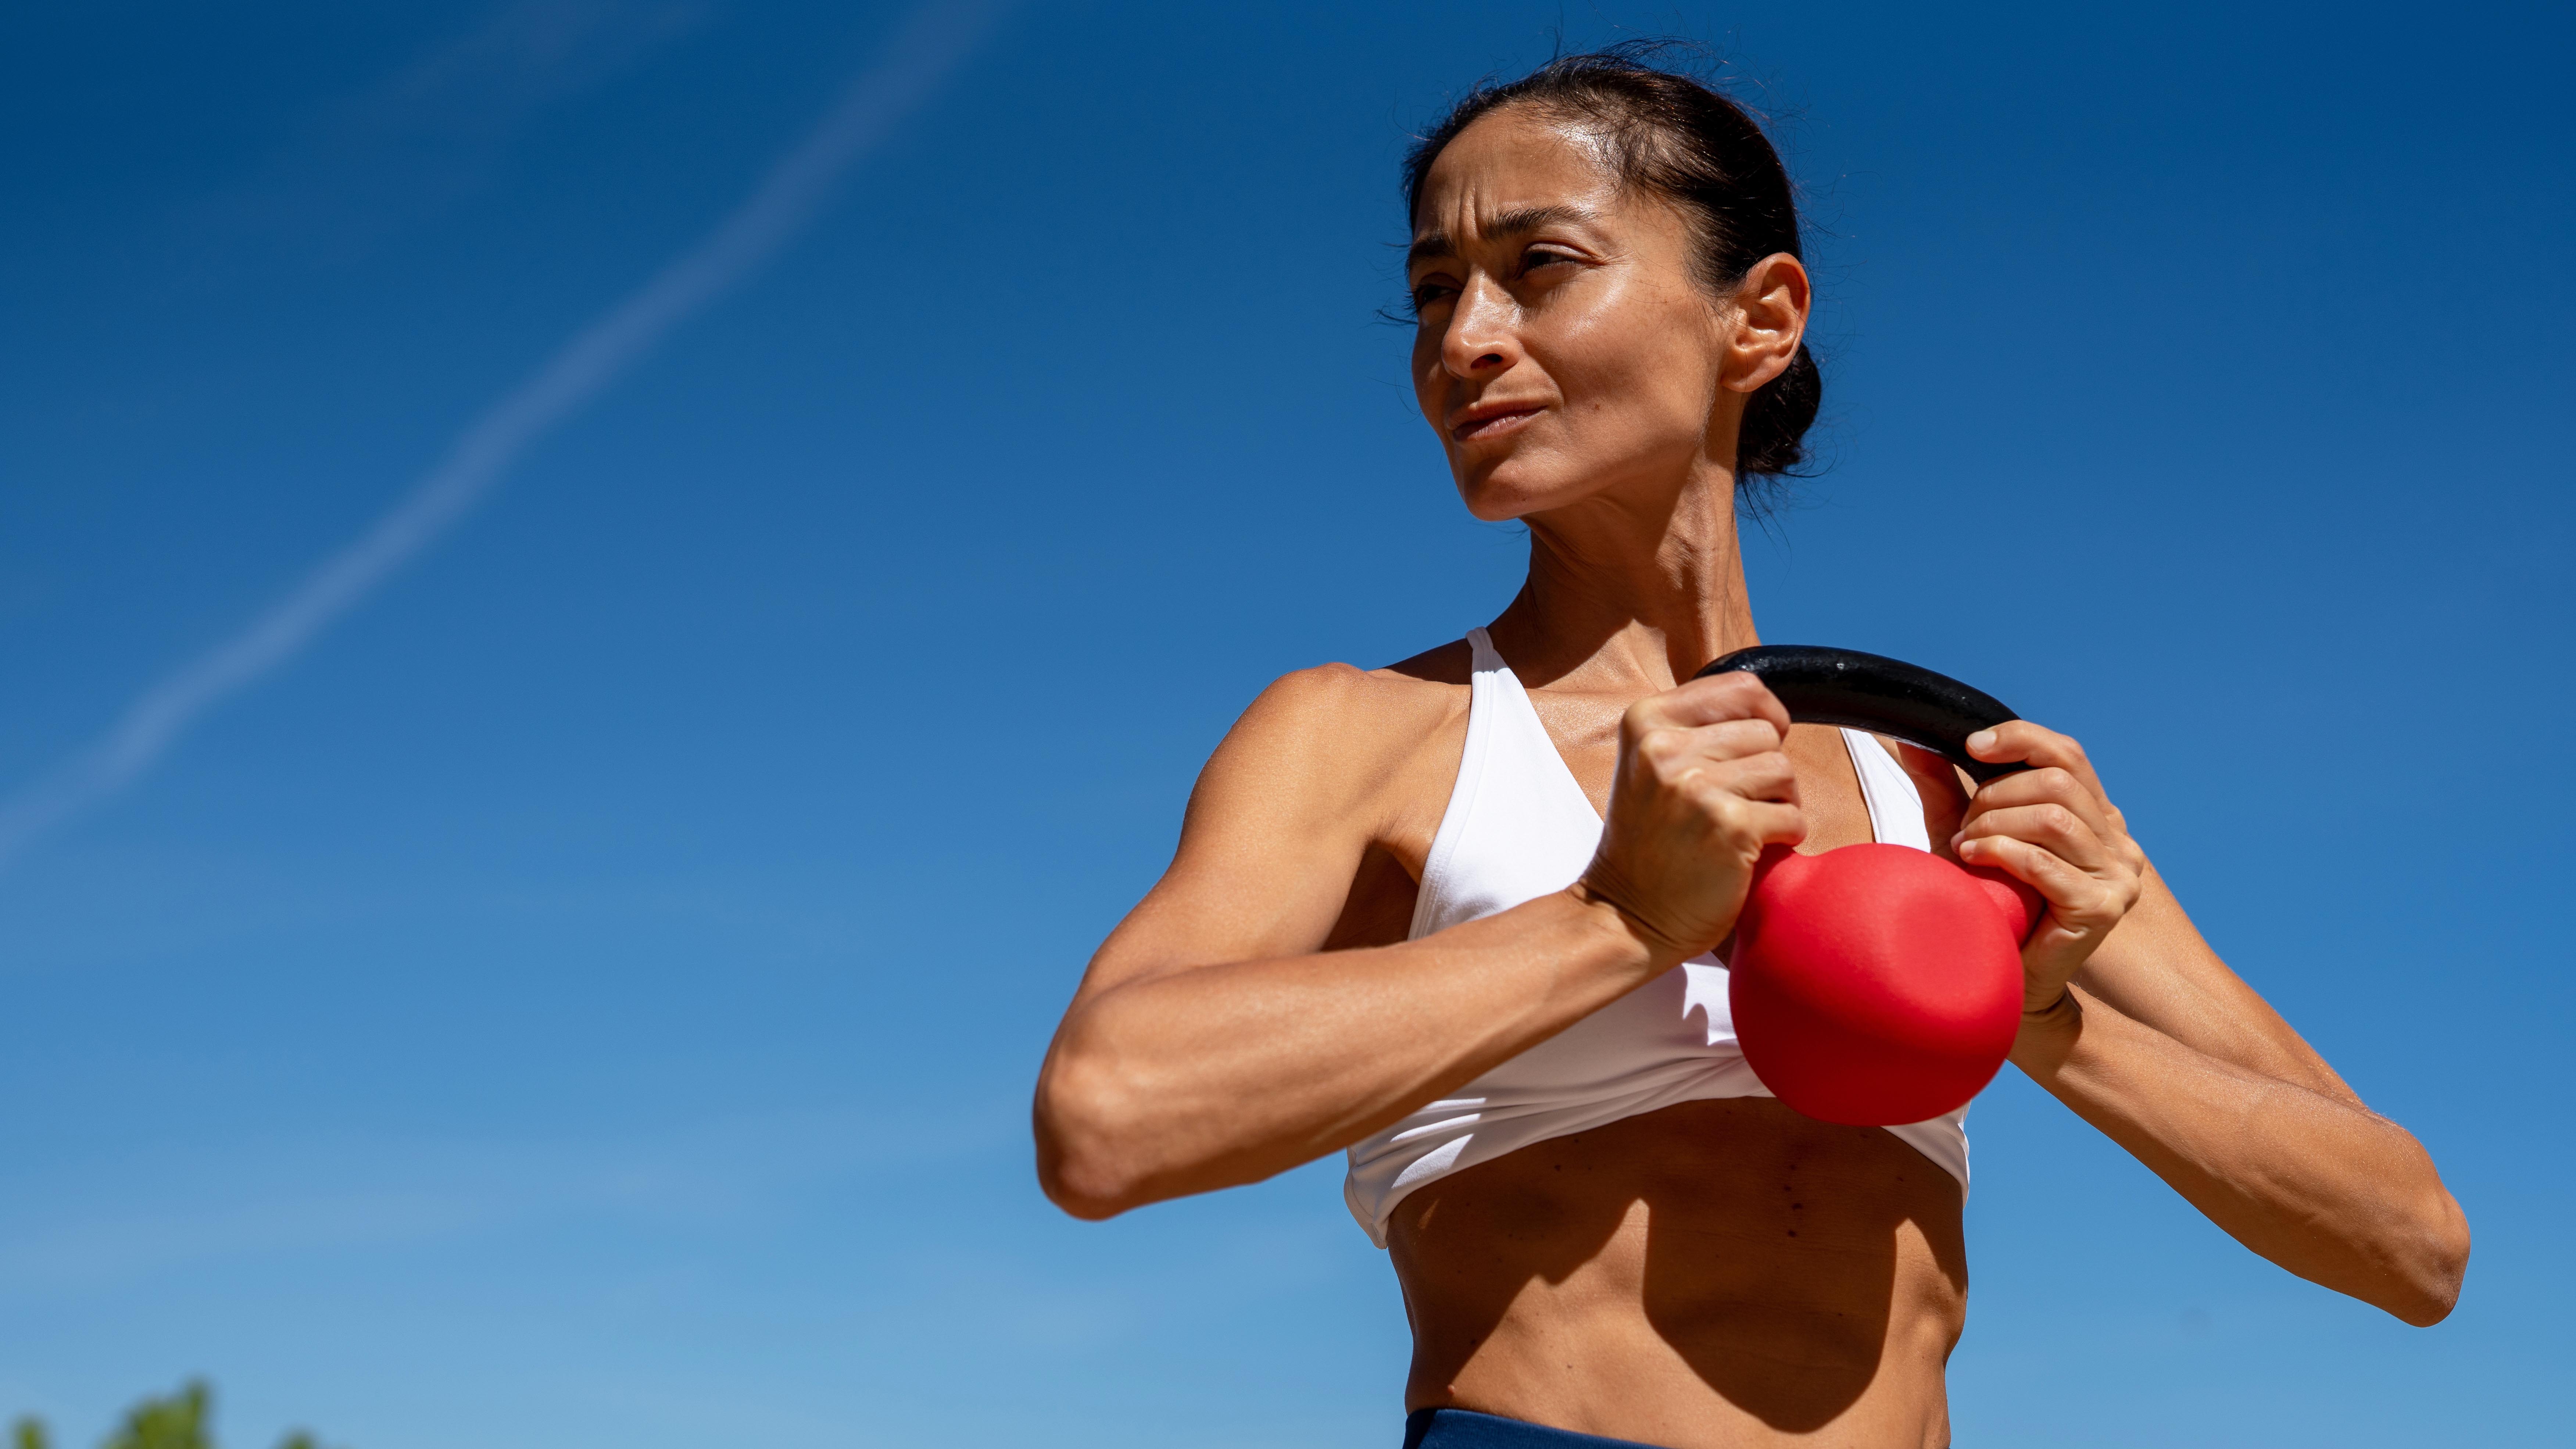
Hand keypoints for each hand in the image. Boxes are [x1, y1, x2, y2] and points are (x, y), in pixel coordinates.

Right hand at [1576, 672, 1805, 962]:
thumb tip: (1767, 713)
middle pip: (1766, 732)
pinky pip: (1793, 816)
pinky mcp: (1729, 827)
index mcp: (1645, 721)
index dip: (1765, 714)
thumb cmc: (1647, 843)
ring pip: (1783, 770)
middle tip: (1741, 802)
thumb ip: (1694, 730)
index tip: (1761, 743)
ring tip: (1747, 825)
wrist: (1625, 914)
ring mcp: (1697, 787)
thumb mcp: (1649, 766)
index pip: (1740, 687)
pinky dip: (1785, 836)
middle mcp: (1666, 748)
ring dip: (1780, 802)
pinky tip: (1751, 851)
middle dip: (1767, 769)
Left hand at [1951, 721, 2146, 1011]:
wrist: (2003, 976)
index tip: (1970, 746)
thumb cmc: (1990, 902)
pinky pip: (2045, 863)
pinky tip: (1972, 860)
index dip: (2020, 740)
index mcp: (2096, 814)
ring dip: (1996, 826)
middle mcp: (2117, 839)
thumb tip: (1914, 740)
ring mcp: (2118, 874)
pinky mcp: (2103, 907)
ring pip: (2052, 818)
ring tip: (1965, 846)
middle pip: (2056, 782)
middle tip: (1964, 825)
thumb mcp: (1966, 833)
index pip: (2067, 754)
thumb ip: (1946, 787)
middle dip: (1996, 795)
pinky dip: (2001, 853)